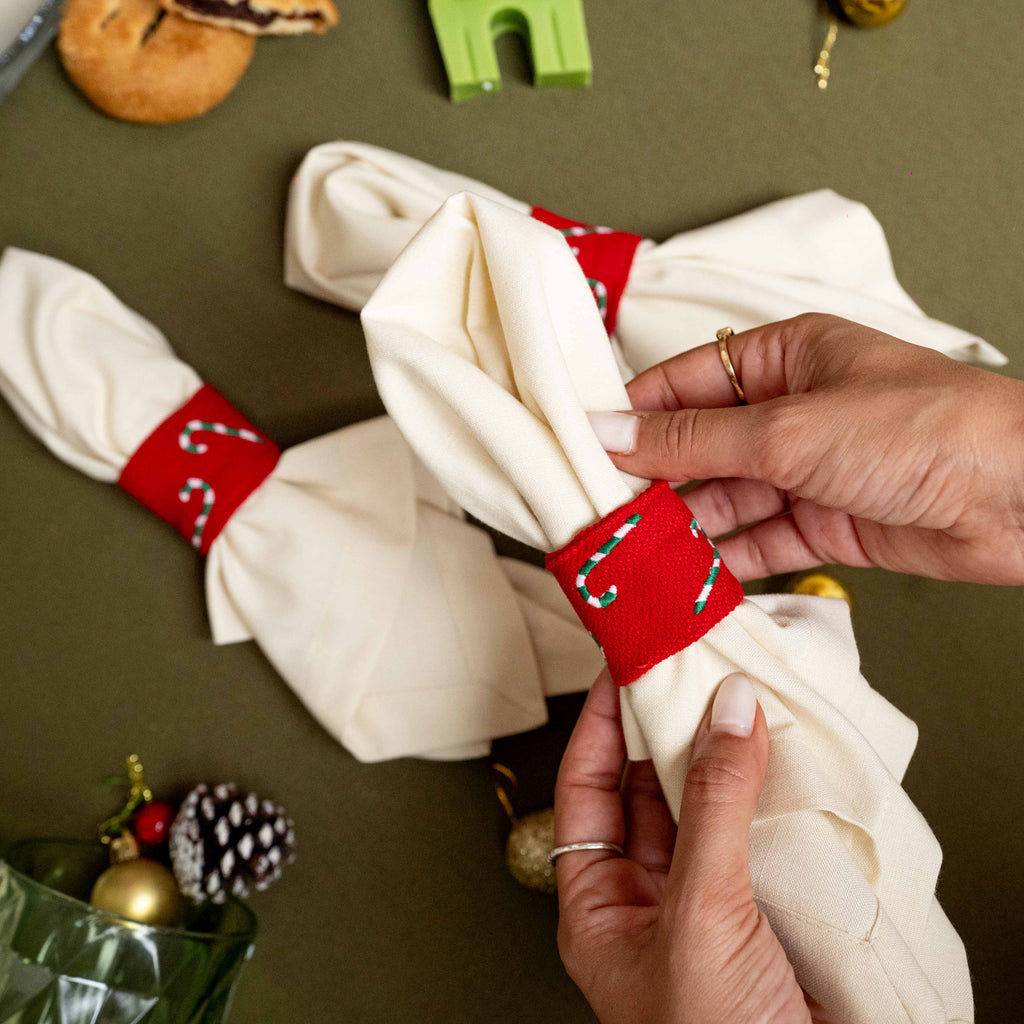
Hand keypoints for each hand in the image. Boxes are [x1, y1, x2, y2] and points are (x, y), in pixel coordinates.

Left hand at [554, 670, 835, 1023]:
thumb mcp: (699, 917)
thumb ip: (711, 811)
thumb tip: (726, 714)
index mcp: (600, 907)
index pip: (585, 791)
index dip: (598, 725)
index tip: (621, 668)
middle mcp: (650, 900)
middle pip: (646, 792)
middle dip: (666, 731)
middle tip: (689, 669)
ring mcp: (709, 904)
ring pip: (706, 808)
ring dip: (722, 757)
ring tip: (736, 698)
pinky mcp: (765, 910)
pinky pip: (758, 834)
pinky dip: (769, 793)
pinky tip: (780, 757)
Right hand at [587, 314, 1023, 583]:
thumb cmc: (922, 429)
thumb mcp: (788, 429)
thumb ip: (692, 440)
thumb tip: (609, 432)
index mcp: (785, 359)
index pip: (685, 384)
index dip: (632, 417)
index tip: (581, 451)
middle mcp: (792, 412)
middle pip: (699, 448)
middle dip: (651, 483)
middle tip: (597, 517)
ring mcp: (809, 471)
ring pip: (724, 500)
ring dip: (682, 529)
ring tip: (630, 555)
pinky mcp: (826, 524)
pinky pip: (758, 542)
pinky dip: (723, 563)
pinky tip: (685, 580)